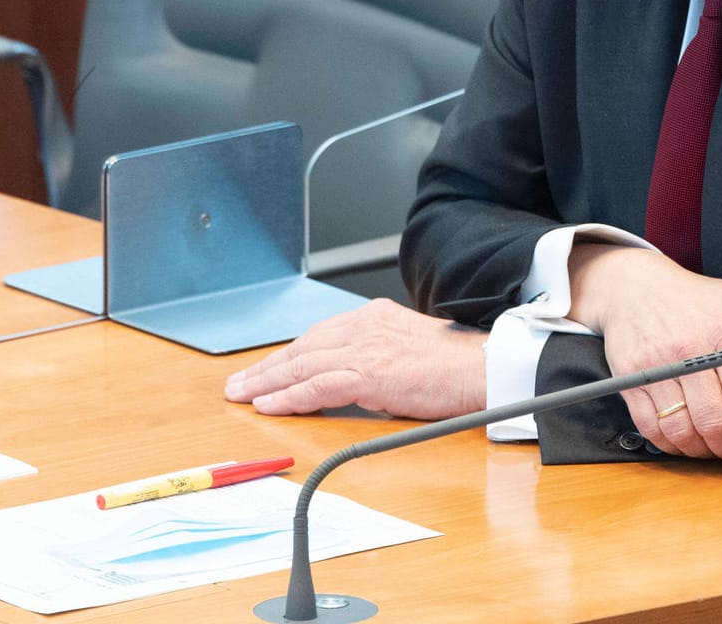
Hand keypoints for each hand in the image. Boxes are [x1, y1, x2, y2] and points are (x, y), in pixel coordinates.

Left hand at [223, 299, 485, 420]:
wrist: (482, 368)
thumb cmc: (455, 366)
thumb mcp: (407, 348)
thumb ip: (376, 356)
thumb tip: (353, 381)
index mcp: (374, 317)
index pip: (318, 336)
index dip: (288, 355)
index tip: (267, 369)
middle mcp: (364, 326)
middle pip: (302, 347)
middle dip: (267, 367)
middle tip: (239, 382)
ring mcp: (365, 348)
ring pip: (301, 365)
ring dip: (266, 382)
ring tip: (242, 395)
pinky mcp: (368, 373)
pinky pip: (316, 386)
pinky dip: (288, 397)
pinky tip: (268, 405)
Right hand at [569, 245, 721, 462]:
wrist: (631, 287)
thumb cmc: (692, 296)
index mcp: (719, 335)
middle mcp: (686, 355)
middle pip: (714, 421)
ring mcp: (655, 370)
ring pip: (682, 430)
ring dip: (703, 451)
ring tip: (717, 449)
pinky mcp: (631, 381)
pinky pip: (651, 427)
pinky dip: (671, 445)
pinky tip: (686, 442)